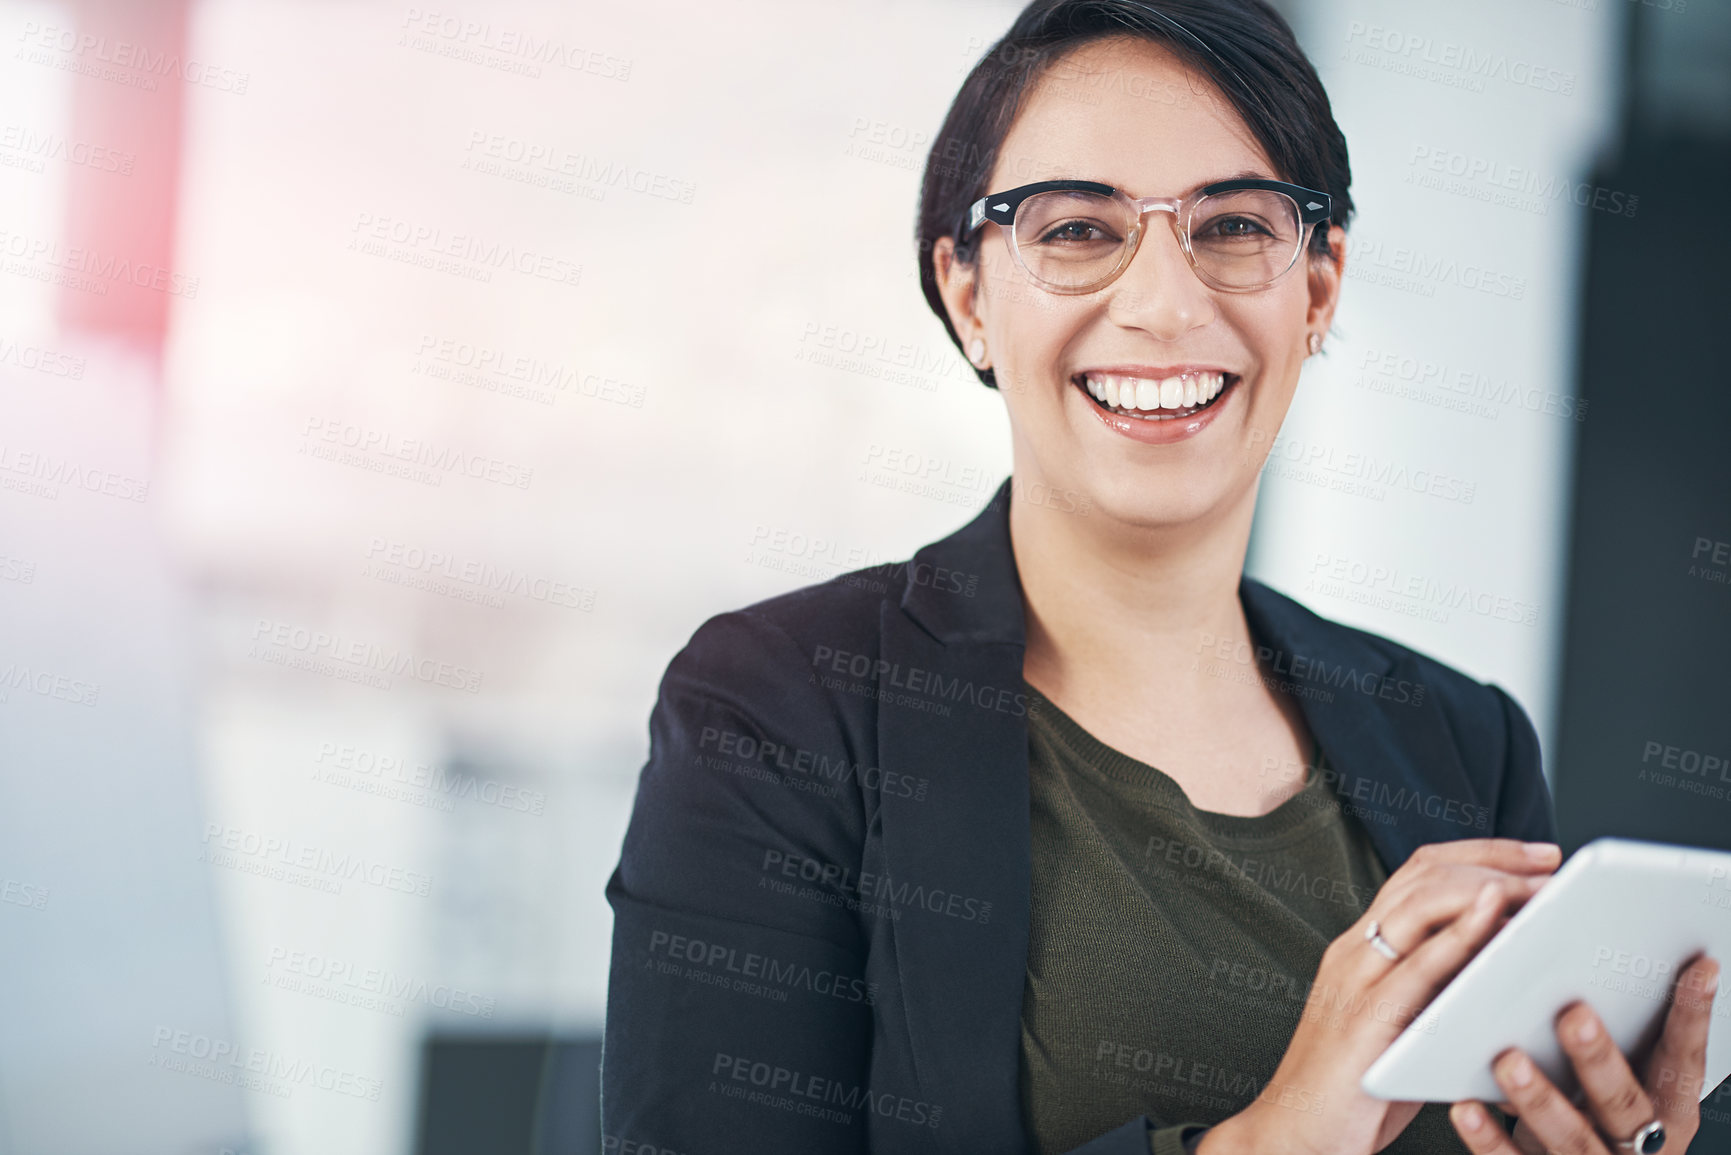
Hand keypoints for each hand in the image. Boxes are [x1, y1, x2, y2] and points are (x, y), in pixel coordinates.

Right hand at [1198, 837, 1561, 1154]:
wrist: (1293, 1138)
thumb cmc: (1355, 1091)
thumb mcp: (1404, 1025)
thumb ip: (1440, 990)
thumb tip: (1509, 966)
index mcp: (1363, 949)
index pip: (1419, 873)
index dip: (1479, 853)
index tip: (1536, 856)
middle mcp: (1355, 951)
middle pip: (1424, 874)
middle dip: (1494, 858)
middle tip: (1552, 862)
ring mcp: (1355, 980)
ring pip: (1419, 903)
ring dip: (1486, 885)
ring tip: (1538, 886)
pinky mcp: (1365, 1019)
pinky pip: (1417, 965)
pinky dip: (1458, 932)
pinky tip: (1493, 914)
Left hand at [1447, 952, 1720, 1154]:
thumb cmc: (1602, 1113)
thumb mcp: (1628, 1082)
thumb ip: (1621, 1039)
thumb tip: (1589, 963)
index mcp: (1669, 1112)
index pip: (1684, 1061)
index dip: (1693, 1017)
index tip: (1699, 967)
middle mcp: (1641, 1145)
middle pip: (1625, 1103)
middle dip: (1600, 1059)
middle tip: (1573, 1015)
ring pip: (1571, 1137)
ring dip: (1540, 1098)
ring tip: (1509, 1061)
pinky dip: (1489, 1139)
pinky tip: (1465, 1108)